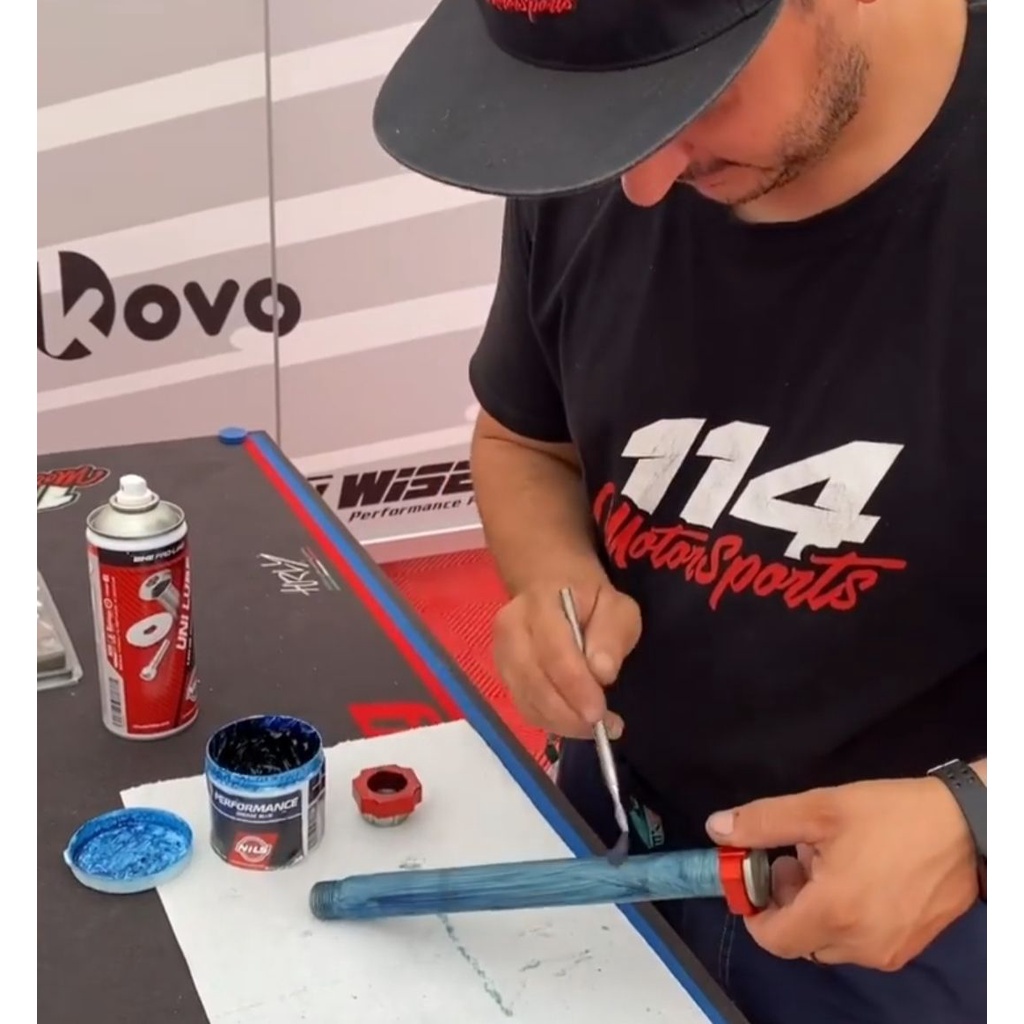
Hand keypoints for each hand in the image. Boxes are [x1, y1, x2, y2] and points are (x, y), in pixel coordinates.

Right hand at [493, 577, 640, 738]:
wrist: (550, 589)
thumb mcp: (616, 607)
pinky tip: (575, 721)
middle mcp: (511, 629)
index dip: (575, 686)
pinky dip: (551, 721)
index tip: (599, 713)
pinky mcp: (503, 674)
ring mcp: (502, 653)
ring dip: (562, 722)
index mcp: (539, 604)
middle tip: (603, 727)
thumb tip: (602, 673)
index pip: (553, 651)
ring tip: (595, 727)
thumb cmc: (589, 600)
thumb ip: (612, 635)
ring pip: (527, 700)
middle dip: (569, 713)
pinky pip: (524, 706)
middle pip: (534, 682)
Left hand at [705, 777, 979, 970]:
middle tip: (797, 856)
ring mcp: (886, 951)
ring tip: (830, 860)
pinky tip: (857, 875)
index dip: (755, 909)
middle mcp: (859, 944)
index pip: (772, 939)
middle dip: (787, 901)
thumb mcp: (819, 808)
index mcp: (833, 913)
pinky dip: (845, 916)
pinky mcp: (907, 947)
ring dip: (815, 907)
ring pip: (827, 941)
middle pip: (798, 939)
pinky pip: (858, 941)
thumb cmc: (891, 816)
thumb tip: (718, 829)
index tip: (759, 875)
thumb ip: (762, 822)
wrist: (967, 828)